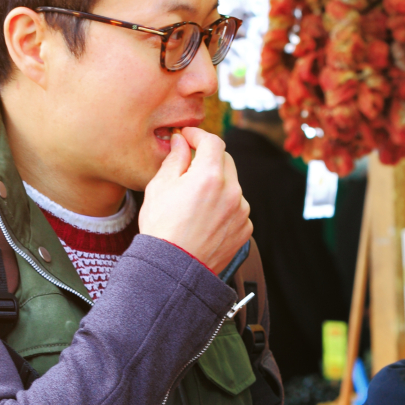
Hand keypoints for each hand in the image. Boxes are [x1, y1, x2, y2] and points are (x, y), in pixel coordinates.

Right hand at [139, 127, 252, 274]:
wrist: (174, 269)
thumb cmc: (162, 229)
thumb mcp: (160, 187)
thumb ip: (175, 158)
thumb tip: (181, 141)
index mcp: (210, 176)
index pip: (213, 141)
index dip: (198, 135)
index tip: (188, 137)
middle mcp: (232, 191)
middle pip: (225, 160)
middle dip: (208, 158)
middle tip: (189, 165)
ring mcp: (241, 211)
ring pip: (232, 185)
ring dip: (217, 184)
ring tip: (194, 201)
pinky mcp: (245, 228)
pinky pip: (237, 207)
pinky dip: (224, 206)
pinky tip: (205, 218)